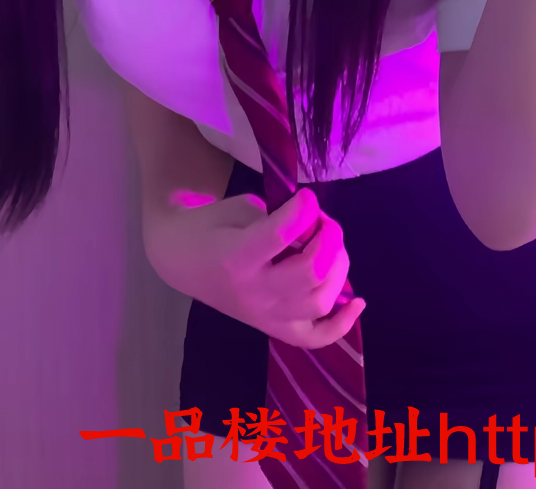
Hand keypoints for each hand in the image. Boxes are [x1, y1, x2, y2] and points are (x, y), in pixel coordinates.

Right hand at [147, 187, 364, 347]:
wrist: (180, 260)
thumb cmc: (210, 226)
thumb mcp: (238, 208)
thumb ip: (277, 217)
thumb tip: (315, 226)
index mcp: (237, 257)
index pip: (283, 233)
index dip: (305, 208)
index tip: (305, 197)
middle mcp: (253, 292)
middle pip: (310, 273)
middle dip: (330, 239)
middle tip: (323, 222)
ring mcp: (265, 316)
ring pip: (319, 302)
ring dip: (339, 269)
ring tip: (331, 248)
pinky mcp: (274, 329)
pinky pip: (315, 338)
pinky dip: (341, 324)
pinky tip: (356, 302)